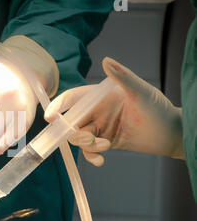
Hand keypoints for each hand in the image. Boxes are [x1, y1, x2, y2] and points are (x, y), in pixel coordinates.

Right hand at [44, 57, 183, 165]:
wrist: (171, 134)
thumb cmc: (159, 108)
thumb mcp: (140, 91)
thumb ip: (122, 76)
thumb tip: (106, 60)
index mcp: (100, 96)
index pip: (72, 99)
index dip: (58, 106)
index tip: (50, 117)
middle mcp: (97, 111)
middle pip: (71, 122)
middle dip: (74, 133)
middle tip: (89, 139)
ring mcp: (100, 127)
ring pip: (79, 138)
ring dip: (87, 146)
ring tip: (105, 147)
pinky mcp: (105, 142)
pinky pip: (90, 151)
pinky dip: (91, 156)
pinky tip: (101, 160)